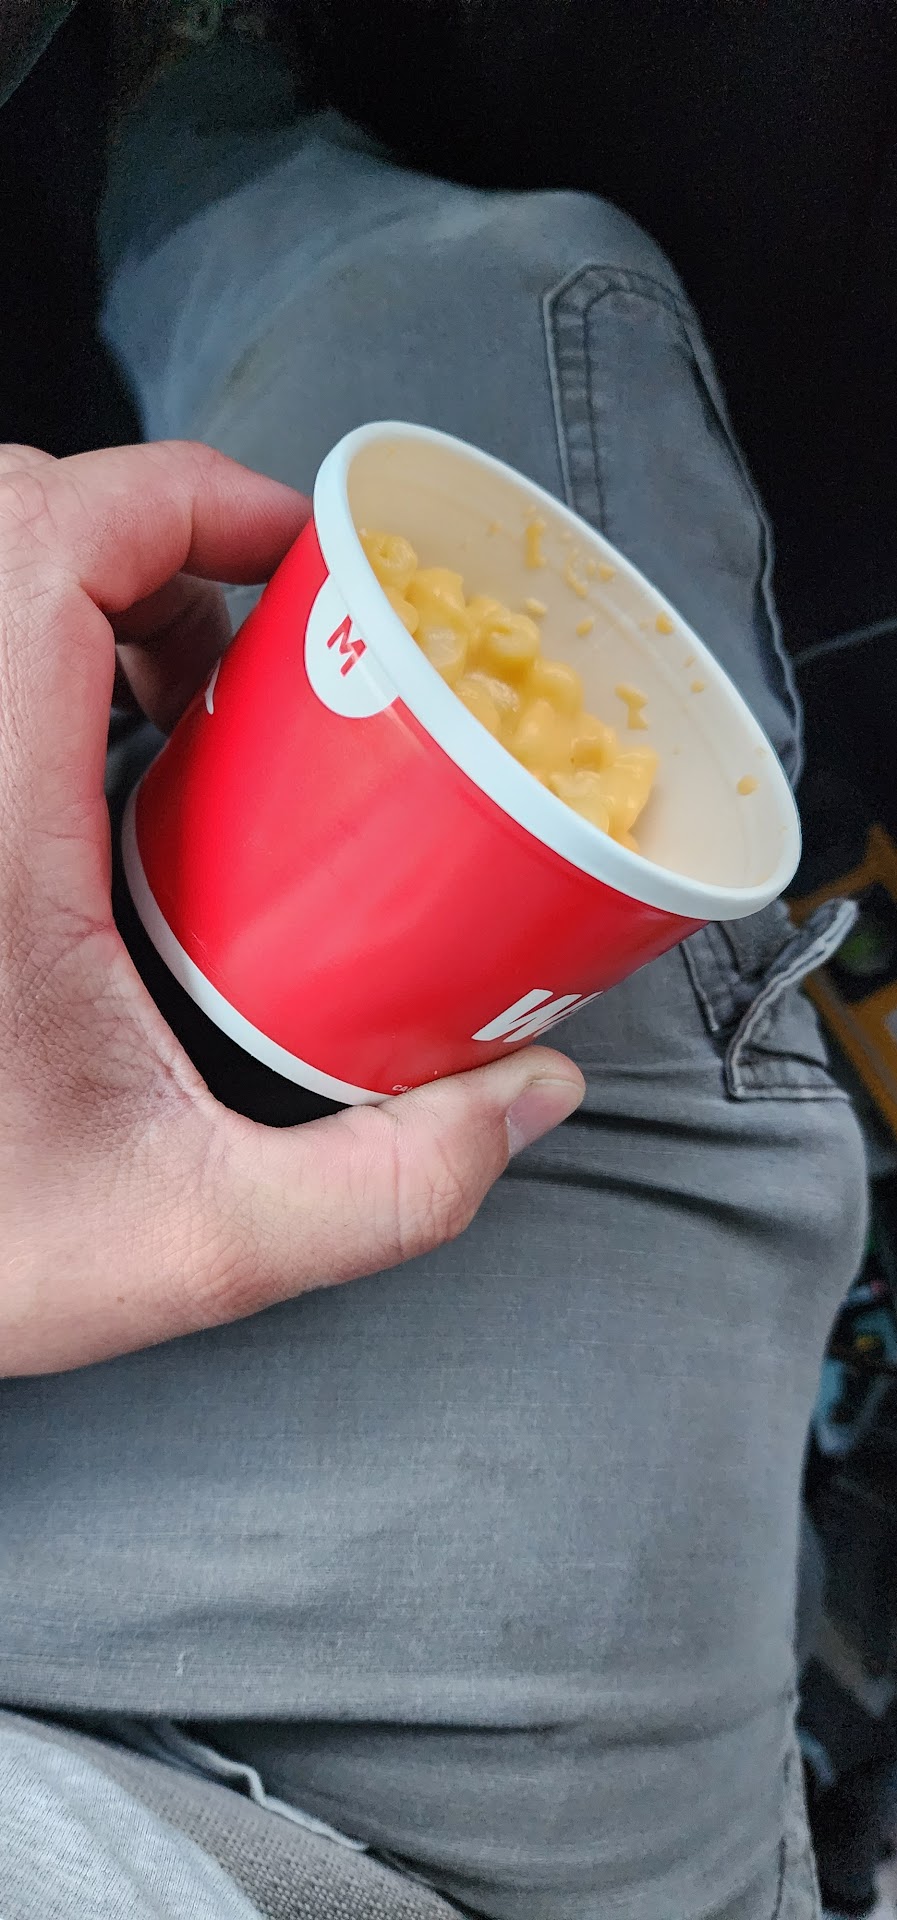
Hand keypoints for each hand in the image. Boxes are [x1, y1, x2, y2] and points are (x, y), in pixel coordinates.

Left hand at [0, 440, 583, 1375]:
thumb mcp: (192, 1241)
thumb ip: (383, 1188)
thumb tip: (530, 1096)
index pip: (49, 540)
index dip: (187, 496)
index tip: (301, 554)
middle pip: (11, 523)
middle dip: (158, 542)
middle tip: (262, 647)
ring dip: (99, 597)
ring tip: (195, 706)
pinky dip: (53, 661)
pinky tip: (114, 778)